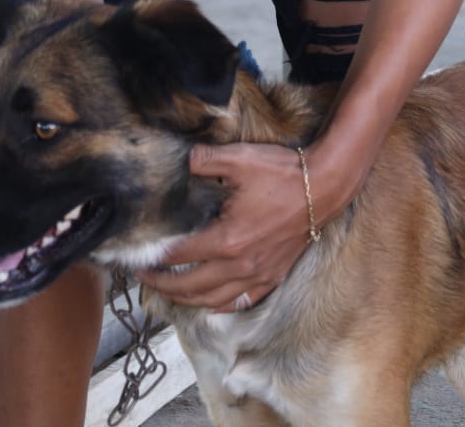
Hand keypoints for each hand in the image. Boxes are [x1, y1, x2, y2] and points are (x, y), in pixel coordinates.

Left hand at [134, 140, 353, 311]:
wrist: (326, 186)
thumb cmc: (284, 173)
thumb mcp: (240, 159)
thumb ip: (205, 160)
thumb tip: (183, 161)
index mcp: (226, 239)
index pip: (179, 255)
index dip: (154, 258)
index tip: (138, 257)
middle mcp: (240, 264)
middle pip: (189, 286)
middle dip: (162, 285)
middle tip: (144, 279)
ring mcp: (258, 274)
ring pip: (213, 300)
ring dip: (186, 300)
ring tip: (170, 292)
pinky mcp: (273, 276)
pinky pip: (241, 301)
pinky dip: (221, 305)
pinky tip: (211, 302)